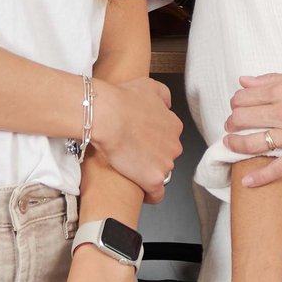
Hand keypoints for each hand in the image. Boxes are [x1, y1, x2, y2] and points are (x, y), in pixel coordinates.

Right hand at [91, 75, 181, 195]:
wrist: (108, 116)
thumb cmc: (121, 100)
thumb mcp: (147, 86)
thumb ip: (163, 94)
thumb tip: (167, 104)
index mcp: (173, 125)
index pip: (169, 139)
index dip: (154, 142)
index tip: (141, 142)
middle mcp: (174, 145)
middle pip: (166, 156)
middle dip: (153, 157)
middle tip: (132, 154)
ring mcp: (166, 163)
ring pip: (161, 173)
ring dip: (148, 172)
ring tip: (130, 169)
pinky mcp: (154, 179)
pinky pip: (157, 194)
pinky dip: (150, 195)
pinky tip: (141, 193)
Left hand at [222, 69, 281, 188]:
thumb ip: (272, 79)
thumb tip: (245, 81)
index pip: (244, 98)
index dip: (236, 103)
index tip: (237, 107)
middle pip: (242, 119)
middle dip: (232, 123)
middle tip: (232, 126)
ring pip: (252, 143)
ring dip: (236, 145)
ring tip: (232, 145)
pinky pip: (277, 168)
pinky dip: (260, 177)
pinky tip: (247, 181)